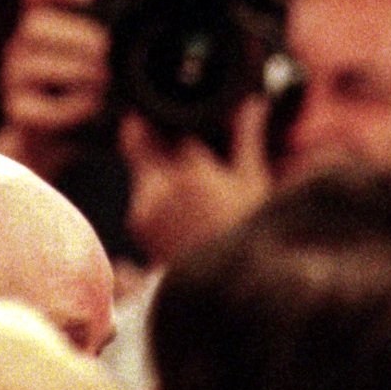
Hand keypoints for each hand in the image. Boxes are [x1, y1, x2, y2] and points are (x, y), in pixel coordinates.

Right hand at [0, 0, 108, 177]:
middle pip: (34, 24)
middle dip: (75, 36)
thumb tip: (171, 16)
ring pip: (32, 64)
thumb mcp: (106, 53)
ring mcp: (19, 78)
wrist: (65, 137)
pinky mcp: (20, 111)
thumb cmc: (93, 86)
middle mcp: (27, 43)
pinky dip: (67, 107)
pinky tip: (91, 106)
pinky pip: (33, 107)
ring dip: (75, 72)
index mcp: (48, 19)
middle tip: (106, 49)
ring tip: (105, 81)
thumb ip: (123, 32)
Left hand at [118, 94, 270, 270]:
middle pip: (139, 139)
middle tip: (160, 124)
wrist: (228, 285)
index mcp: (191, 171)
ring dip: (154, 161)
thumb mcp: (252, 183)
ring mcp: (144, 207)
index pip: (168, 126)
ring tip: (184, 173)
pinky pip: (141, 192)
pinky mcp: (138, 224)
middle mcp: (160, 186)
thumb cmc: (248, 233)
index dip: (174, 116)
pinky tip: (179, 198)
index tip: (181, 113)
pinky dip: (154, 187)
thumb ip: (246, 138)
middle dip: (148, 130)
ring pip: (139, 166)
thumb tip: (253, 104)